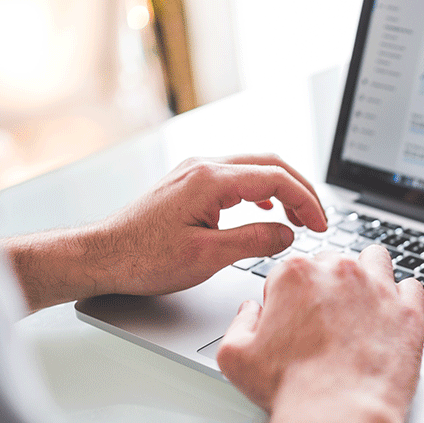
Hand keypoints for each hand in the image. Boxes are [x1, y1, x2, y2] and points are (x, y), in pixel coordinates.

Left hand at [93, 154, 326, 296]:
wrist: (102, 255)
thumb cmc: (143, 258)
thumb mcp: (207, 257)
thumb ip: (253, 241)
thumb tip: (287, 233)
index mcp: (210, 180)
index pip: (276, 177)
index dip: (306, 200)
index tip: (321, 225)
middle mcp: (203, 166)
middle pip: (269, 164)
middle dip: (300, 190)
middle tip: (319, 219)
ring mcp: (194, 171)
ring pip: (254, 167)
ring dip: (282, 189)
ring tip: (298, 217)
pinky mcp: (189, 183)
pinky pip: (236, 176)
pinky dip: (260, 190)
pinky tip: (266, 208)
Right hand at [216, 245, 423, 422]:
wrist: (336, 418)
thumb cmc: (290, 389)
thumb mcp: (235, 356)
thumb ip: (239, 322)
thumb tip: (251, 310)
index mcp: (296, 274)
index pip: (290, 270)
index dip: (288, 297)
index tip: (292, 320)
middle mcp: (339, 273)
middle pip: (332, 263)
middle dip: (327, 286)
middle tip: (324, 321)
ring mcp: (379, 289)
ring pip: (374, 261)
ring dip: (367, 276)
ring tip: (360, 307)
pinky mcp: (409, 312)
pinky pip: (411, 287)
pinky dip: (402, 298)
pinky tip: (390, 317)